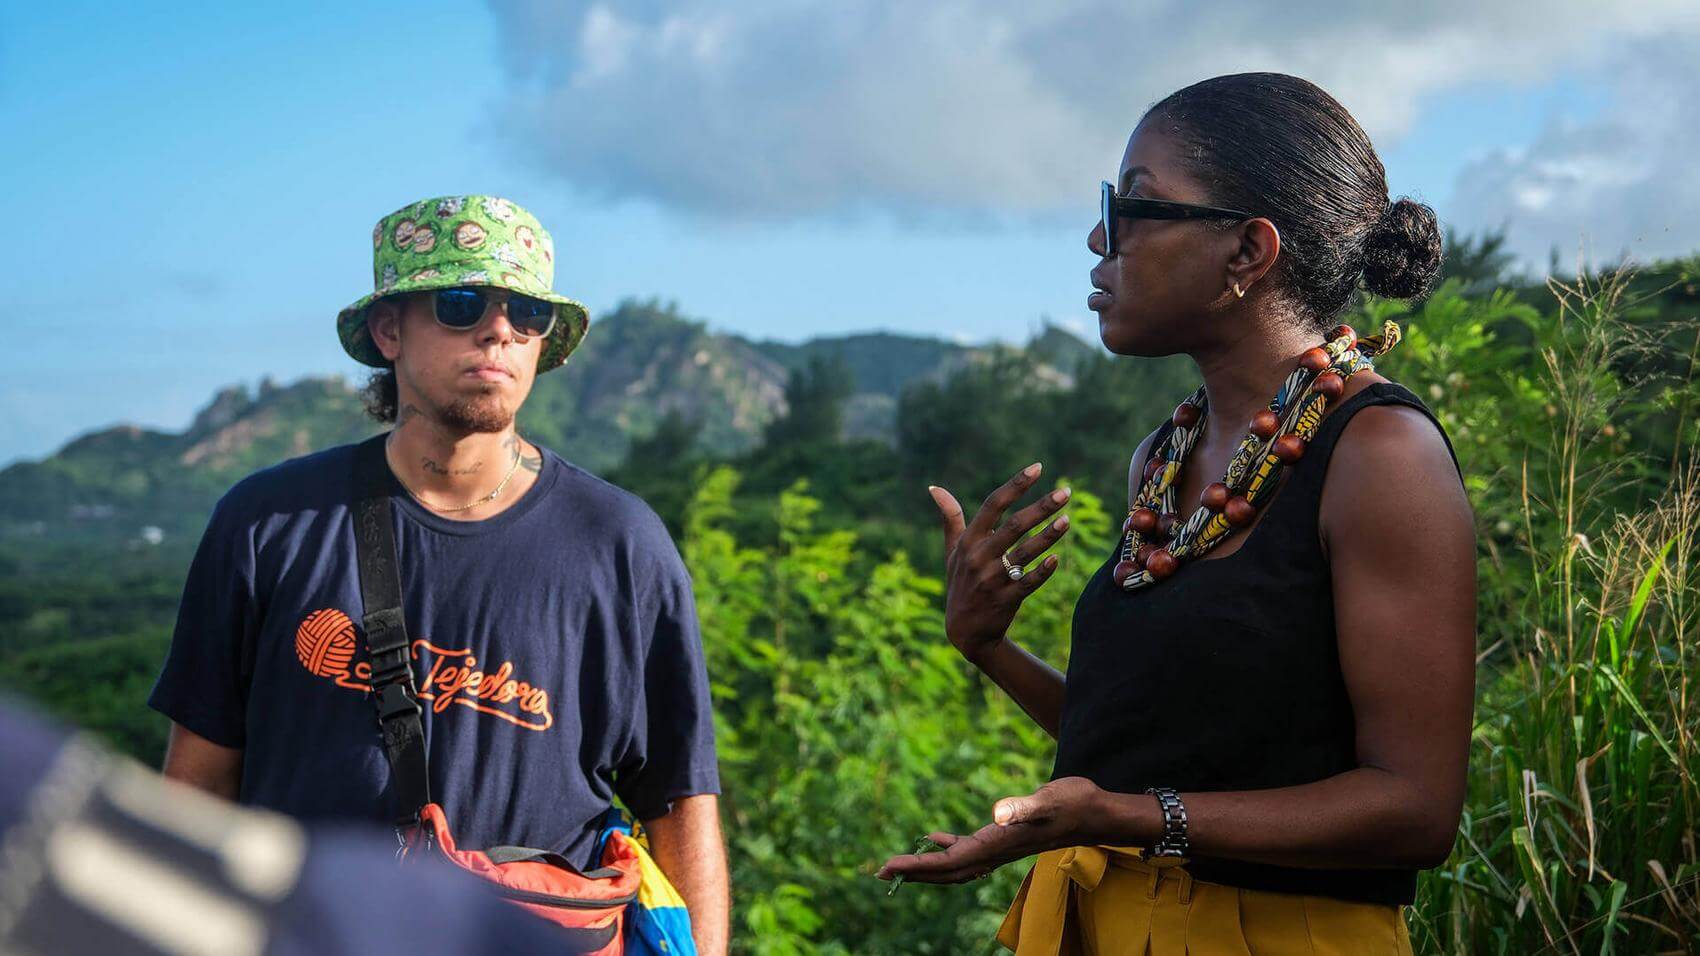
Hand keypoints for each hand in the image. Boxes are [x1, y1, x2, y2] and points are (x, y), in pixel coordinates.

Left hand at [875, 777, 1105, 884]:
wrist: (1095, 813)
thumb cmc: (1074, 803)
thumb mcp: (1049, 799)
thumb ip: (1023, 806)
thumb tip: (996, 814)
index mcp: (998, 844)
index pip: (950, 861)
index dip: (918, 866)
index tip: (889, 867)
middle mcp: (996, 852)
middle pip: (947, 871)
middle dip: (914, 873)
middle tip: (881, 873)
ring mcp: (1000, 849)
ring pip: (955, 866)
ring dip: (926, 867)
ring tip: (898, 865)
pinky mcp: (1004, 840)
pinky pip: (966, 852)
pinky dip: (945, 849)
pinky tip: (933, 837)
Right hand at [930, 463, 1071, 664]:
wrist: (965, 631)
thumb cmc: (960, 583)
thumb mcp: (952, 552)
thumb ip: (950, 518)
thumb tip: (935, 488)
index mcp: (968, 541)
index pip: (993, 505)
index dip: (1015, 485)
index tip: (1038, 468)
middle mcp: (979, 557)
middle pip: (1013, 526)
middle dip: (1041, 508)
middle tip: (1065, 492)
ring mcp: (992, 579)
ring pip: (1024, 553)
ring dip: (1047, 536)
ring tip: (1067, 520)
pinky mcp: (1005, 599)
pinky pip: (1027, 582)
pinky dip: (1042, 571)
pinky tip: (1056, 558)